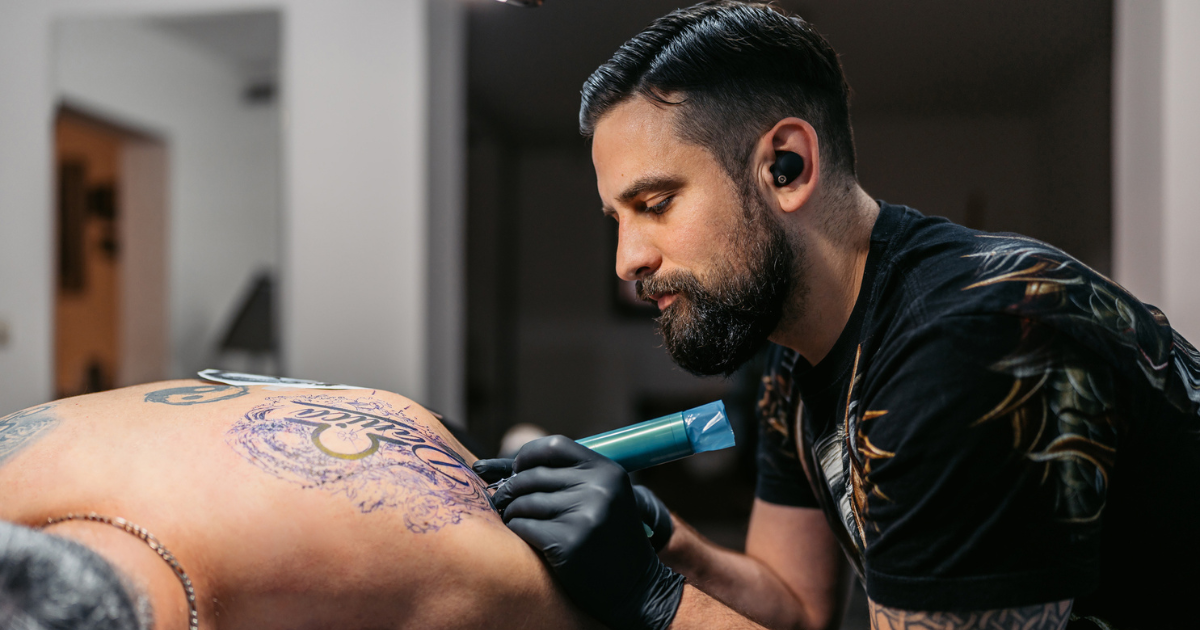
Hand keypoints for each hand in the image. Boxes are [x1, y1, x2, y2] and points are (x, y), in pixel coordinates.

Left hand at [473, 436, 684, 629]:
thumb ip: (561, 476)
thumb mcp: (600, 497)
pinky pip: (523, 526)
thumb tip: (490, 467)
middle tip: (504, 500)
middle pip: (533, 475)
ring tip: (515, 519)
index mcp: (608, 471)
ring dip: (511, 511)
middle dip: (511, 488)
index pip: (555, 446)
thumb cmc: (607, 538)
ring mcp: (584, 515)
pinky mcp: (568, 543)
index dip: (528, 455)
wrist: (637, 587)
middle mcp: (598, 488)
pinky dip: (517, 530)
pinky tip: (524, 537)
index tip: (516, 470)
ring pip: (524, 502)